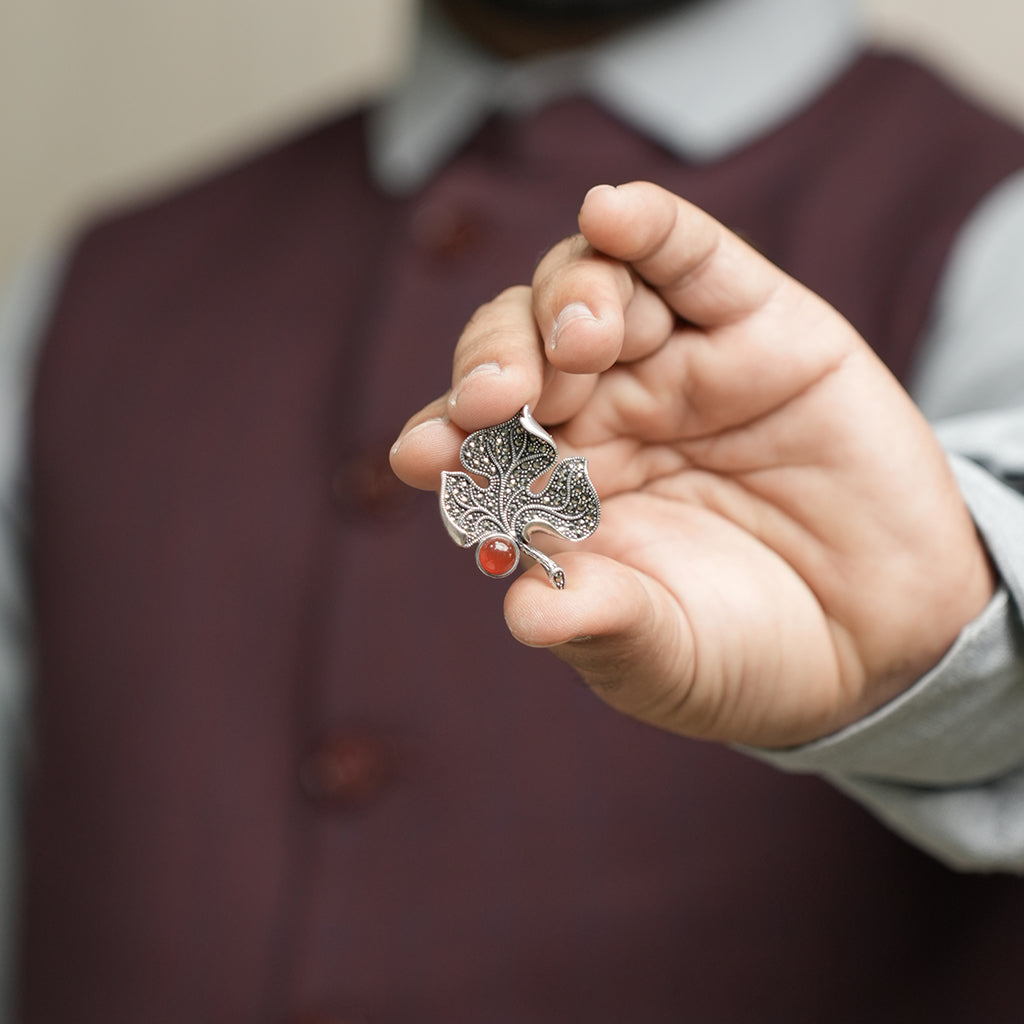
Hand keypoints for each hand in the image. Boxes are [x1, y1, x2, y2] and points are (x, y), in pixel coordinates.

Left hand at [391, 182, 993, 747]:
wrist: (884, 638)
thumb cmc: (752, 648)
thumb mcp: (668, 654)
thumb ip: (601, 624)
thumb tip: (523, 613)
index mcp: (558, 488)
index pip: (475, 442)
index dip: (443, 437)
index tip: (426, 457)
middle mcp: (605, 415)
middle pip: (518, 345)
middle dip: (495, 359)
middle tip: (497, 400)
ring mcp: (676, 364)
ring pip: (595, 285)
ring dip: (567, 297)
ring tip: (579, 342)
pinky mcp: (759, 328)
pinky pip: (695, 259)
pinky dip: (651, 227)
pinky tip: (613, 213)